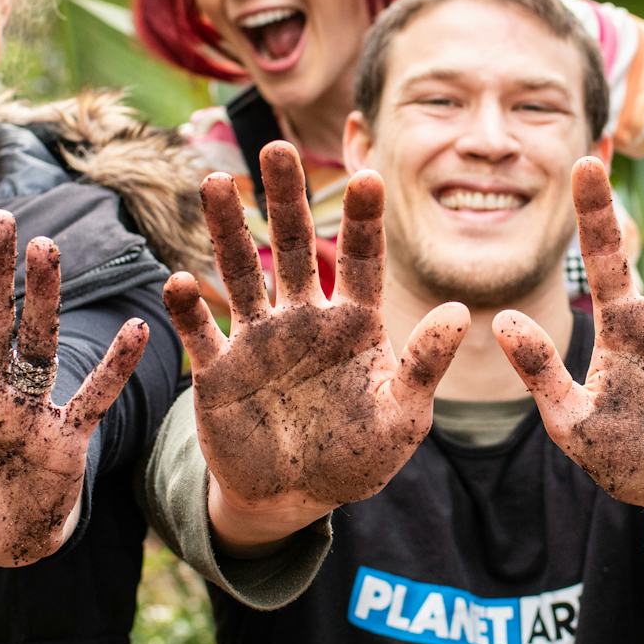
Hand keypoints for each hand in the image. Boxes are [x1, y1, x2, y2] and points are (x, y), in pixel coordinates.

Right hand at [164, 141, 468, 552]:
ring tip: (215, 181)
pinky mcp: (219, 372)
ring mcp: (258, 339)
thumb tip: (464, 313)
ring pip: (240, 273)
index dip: (365, 220)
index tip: (369, 176)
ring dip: (227, 229)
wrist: (295, 496)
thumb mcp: (403, 416)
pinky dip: (188, 310)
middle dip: (285, 199)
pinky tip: (179, 281)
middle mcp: (304, 318)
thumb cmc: (357, 454)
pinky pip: (201, 334)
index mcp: (356, 323)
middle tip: (278, 147)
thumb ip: (425, 365)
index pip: (363, 260)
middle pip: (294, 247)